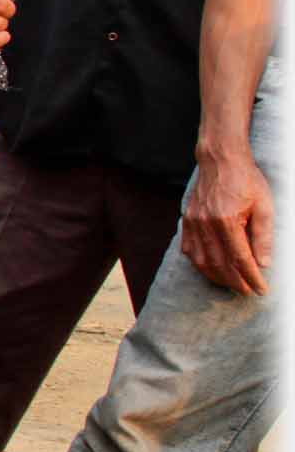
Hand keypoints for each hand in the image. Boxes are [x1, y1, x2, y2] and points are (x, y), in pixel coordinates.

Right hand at [182, 151, 273, 294]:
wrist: (220, 160)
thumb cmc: (246, 180)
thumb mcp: (264, 206)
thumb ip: (263, 236)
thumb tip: (264, 263)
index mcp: (227, 220)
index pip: (240, 258)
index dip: (251, 277)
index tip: (261, 289)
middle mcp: (206, 224)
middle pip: (219, 264)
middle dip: (235, 282)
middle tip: (247, 291)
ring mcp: (193, 223)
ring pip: (201, 261)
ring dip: (216, 277)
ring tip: (231, 284)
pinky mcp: (187, 221)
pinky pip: (189, 250)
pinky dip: (200, 264)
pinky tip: (210, 269)